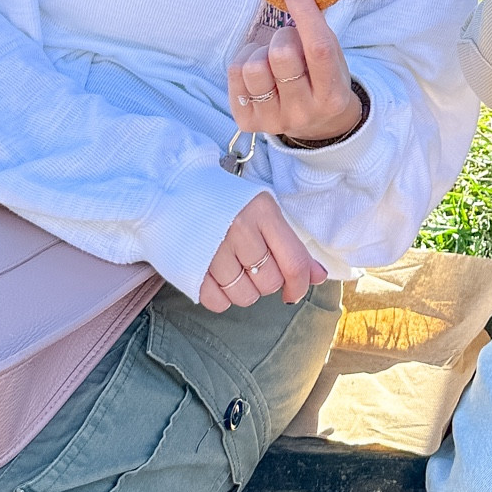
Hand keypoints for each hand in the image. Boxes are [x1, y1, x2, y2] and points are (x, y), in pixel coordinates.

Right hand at [200, 193, 326, 310]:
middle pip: (270, 282)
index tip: (293, 292)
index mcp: (262, 212)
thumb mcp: (262, 212)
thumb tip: (318, 276)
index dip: (299, 285)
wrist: (172, 188)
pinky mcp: (189, 267)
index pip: (294, 262)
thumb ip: (292, 245)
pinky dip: (221, 297)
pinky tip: (216, 278)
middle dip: (266, 282)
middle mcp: (239, 229)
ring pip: (245, 296)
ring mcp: (212, 249)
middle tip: (252, 265)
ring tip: (233, 269)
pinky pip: (217, 302)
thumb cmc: (225, 202)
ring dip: (244, 291)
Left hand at [227, 0, 361, 144]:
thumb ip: (316, 32)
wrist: (316, 124)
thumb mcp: (333, 58)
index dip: (305, 13)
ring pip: (253, 66)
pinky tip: (258, 69)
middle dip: (282, 35)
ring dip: (260, 51)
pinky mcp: (247, 122)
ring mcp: (273, 120)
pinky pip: (234, 73)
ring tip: (270, 58)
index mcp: (331, 96)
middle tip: (287, 40)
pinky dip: (245, 60)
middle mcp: (303, 112)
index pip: (318, 48)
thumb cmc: (323, 80)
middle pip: (281, 55)